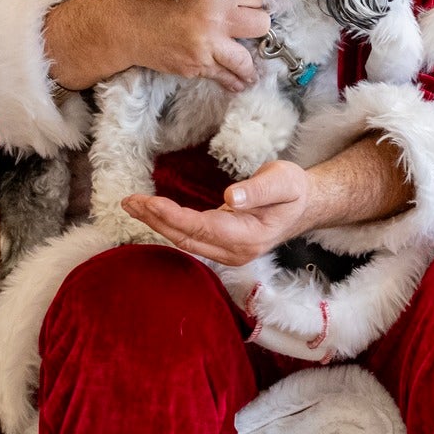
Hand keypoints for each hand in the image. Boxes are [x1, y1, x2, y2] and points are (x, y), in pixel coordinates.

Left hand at [121, 159, 313, 264]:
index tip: (149, 201)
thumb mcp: (283, 180)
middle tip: (129, 200)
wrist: (304, 206)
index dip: (173, 216)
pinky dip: (169, 225)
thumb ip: (258, 190)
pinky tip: (153, 213)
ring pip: (185, 241)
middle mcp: (235, 252)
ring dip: (157, 223)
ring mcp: (228, 253)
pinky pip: (190, 239)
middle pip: (186, 238)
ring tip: (133, 205)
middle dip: (155, 220)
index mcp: (248, 236)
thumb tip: (230, 198)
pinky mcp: (222, 248)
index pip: (201, 227)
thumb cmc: (293, 190)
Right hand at [127, 0, 269, 93]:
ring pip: (246, 60)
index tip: (254, 7)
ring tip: (250, 68)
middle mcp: (215, 19)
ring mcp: (207, 46)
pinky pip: (225, 77)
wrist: (136, 26)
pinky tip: (239, 82)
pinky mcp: (199, 66)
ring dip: (248, 65)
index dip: (257, 2)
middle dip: (259, 28)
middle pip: (261, 25)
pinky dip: (233, 81)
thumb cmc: (168, 4)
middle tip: (253, 31)